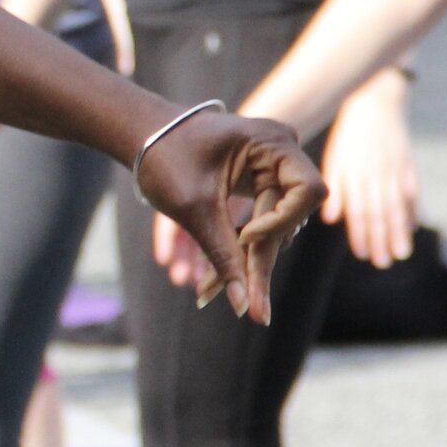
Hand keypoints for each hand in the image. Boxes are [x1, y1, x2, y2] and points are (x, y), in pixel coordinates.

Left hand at [134, 109, 325, 321]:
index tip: (244, 238)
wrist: (140, 135)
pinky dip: (236, 248)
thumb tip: (243, 307)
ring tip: (208, 293)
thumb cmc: (164, 156)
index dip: (281, 221)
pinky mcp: (258, 184)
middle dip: (259, 259)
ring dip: (245, 260)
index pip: (307, 191)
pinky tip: (211, 280)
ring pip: (272, 228)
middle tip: (252, 311)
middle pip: (287, 218)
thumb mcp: (194, 205)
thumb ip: (224, 254)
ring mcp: (271, 168)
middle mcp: (279, 152)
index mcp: (272, 142)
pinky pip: (258, 223)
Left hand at [319, 80, 417, 268]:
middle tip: (383, 263)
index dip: (361, 233)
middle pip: (380, 212)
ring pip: (397, 205)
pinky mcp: (409, 164)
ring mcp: (395, 169)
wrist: (377, 102)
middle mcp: (376, 173)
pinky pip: (412, 192)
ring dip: (399, 231)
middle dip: (381, 240)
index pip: (359, 208)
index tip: (362, 255)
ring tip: (401, 254)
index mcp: (355, 172)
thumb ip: (336, 188)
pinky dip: (412, 210)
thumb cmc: (351, 134)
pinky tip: (412, 228)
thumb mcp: (337, 157)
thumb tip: (331, 220)